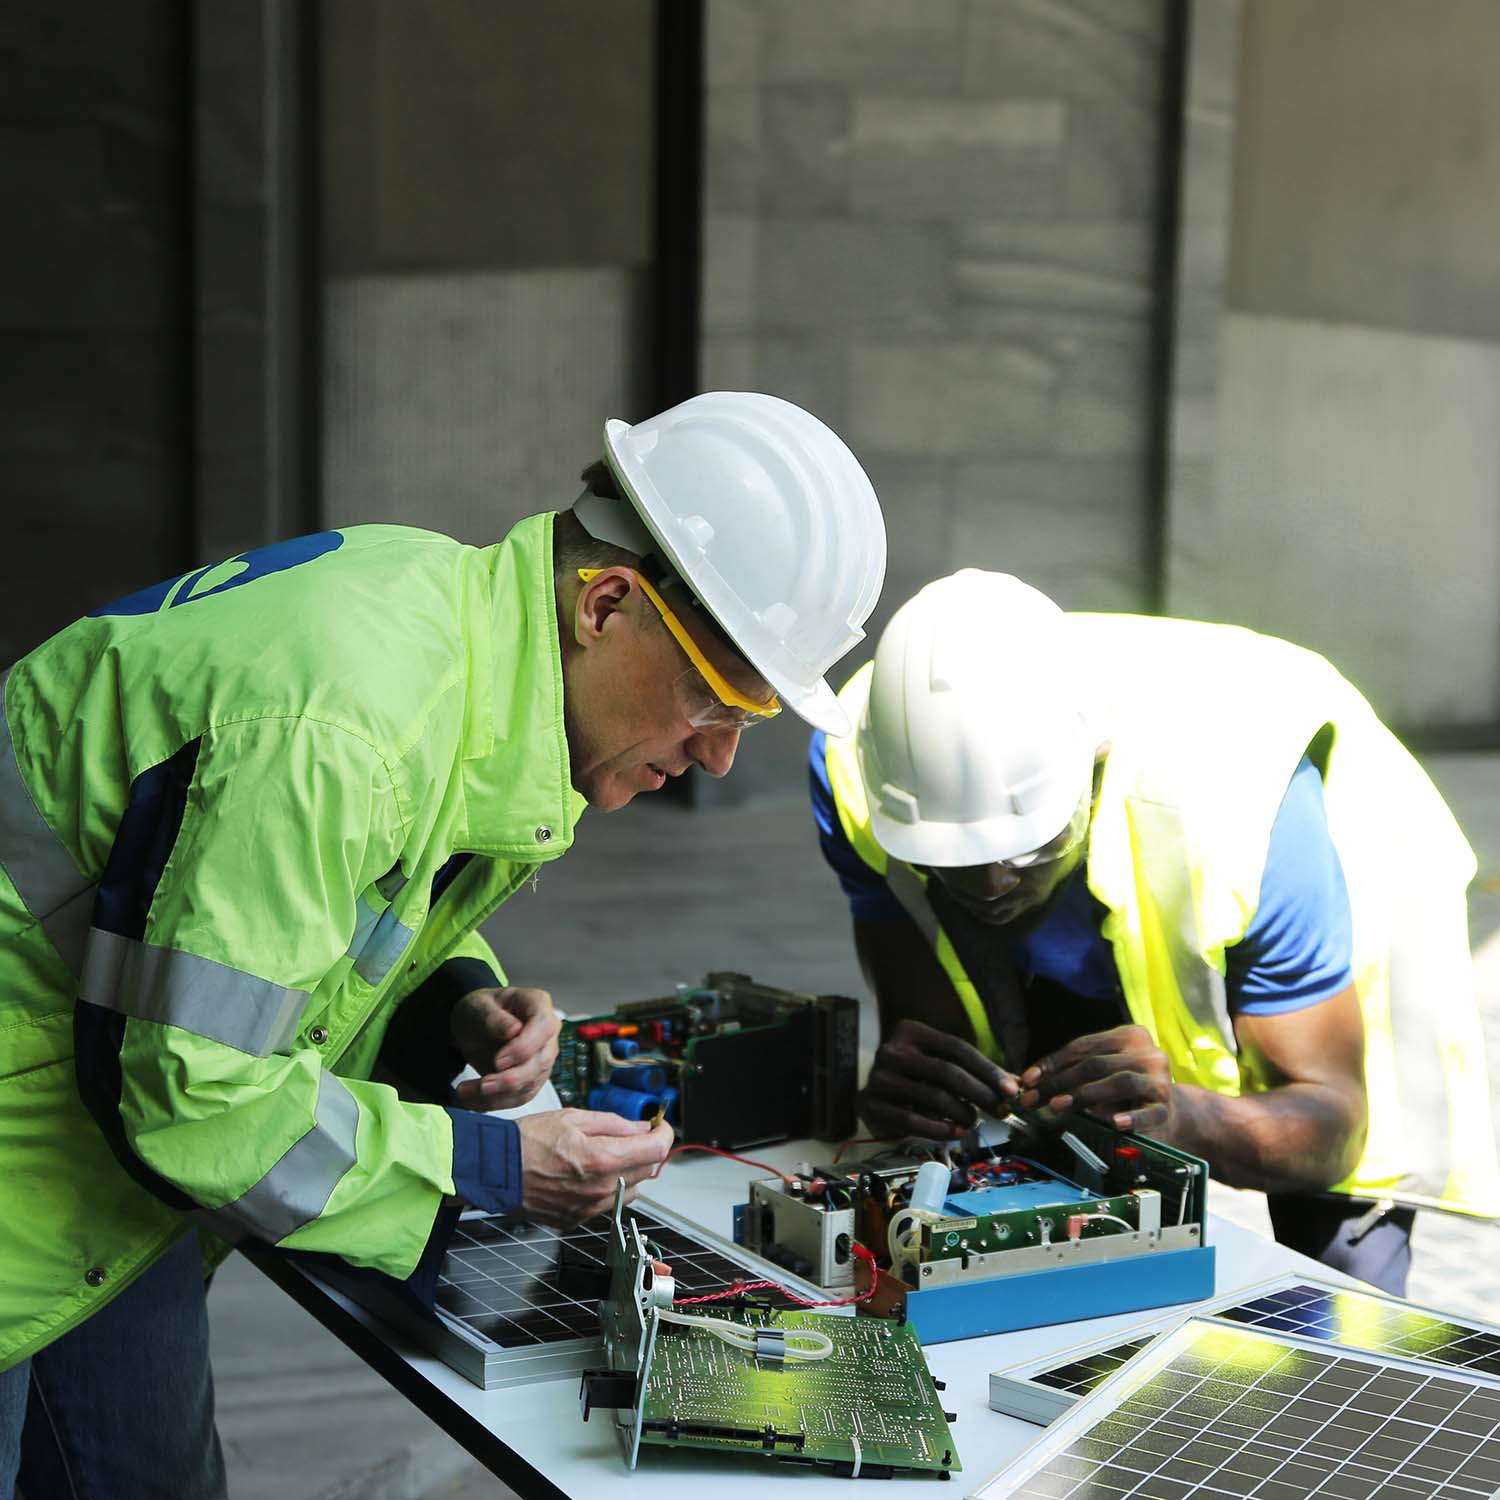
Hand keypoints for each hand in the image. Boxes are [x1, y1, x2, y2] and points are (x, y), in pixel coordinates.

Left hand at [450, 986, 560, 1109]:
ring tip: (466, 1091)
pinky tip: (473, 1100)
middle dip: (511, 1079)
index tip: (499, 1060)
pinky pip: (519, 1097)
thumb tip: (514, 1030)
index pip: (544, 1027)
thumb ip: (494, 1018)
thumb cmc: (480, 1010)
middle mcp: (547, 1033)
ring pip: (530, 1084)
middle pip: (541, 1061)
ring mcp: (542, 1057)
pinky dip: (494, 1102)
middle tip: (483, 1085)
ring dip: (497, 1095)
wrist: (473, 1026)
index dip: (524, 1047)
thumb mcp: (478, 1006)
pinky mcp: (531, 1079)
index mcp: (538, 1005)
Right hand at [516, 1109, 673, 1224]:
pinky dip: (606, 1188)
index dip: (663, 1133)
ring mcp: (590, 1208)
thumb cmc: (527, 1142)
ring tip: (603, 1155)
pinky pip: (606, 1204)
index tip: (660, 1125)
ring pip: (630, 1190)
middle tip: (628, 1135)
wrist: (495, 1171)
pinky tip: (585, 1173)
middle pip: (646, 1170)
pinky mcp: (578, 1219)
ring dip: (627, 1171)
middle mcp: (601, 1189)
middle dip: (643, 1149)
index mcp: (603, 1159)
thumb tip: (640, 1127)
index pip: (656, 1149)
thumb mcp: (573, 1117)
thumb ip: (613, 1123)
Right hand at [859, 1019, 1017, 1139]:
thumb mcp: (943, 1066)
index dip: (986, 1069)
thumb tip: (1016, 1084)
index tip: (1011, 1089)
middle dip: (980, 1093)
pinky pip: (910, 1120)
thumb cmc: (916, 1077)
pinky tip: (955, 1133)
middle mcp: (891, 1050)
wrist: (874, 1094)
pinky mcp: (870, 1104)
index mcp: (910, 1031)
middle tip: (1002, 1111)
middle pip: (946, 1071)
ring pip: (932, 1096)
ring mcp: (878, 1077)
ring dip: (962, 1113)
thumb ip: (975, 1072)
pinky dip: (938, 1129)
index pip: (956, 1047)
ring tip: (974, 1122)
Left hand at [1017, 1023, 1174, 1133]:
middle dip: (1059, 1082)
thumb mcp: (1104, 1072)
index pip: (1083, 1046)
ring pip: (1118, 1082)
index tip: (1028, 1079)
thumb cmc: (1128, 1090)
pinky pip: (1149, 1113)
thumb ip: (1076, 1070)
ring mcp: (1159, 1080)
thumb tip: (1033, 1081)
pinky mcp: (1167, 1108)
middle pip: (1095, 1064)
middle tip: (1034, 1099)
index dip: (1052, 1062)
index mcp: (1129, 1036)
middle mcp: (1147, 1053)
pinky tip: (1116, 1123)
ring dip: (1084, 1095)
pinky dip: (1132, 1118)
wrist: (1174, 1113)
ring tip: (1058, 1106)